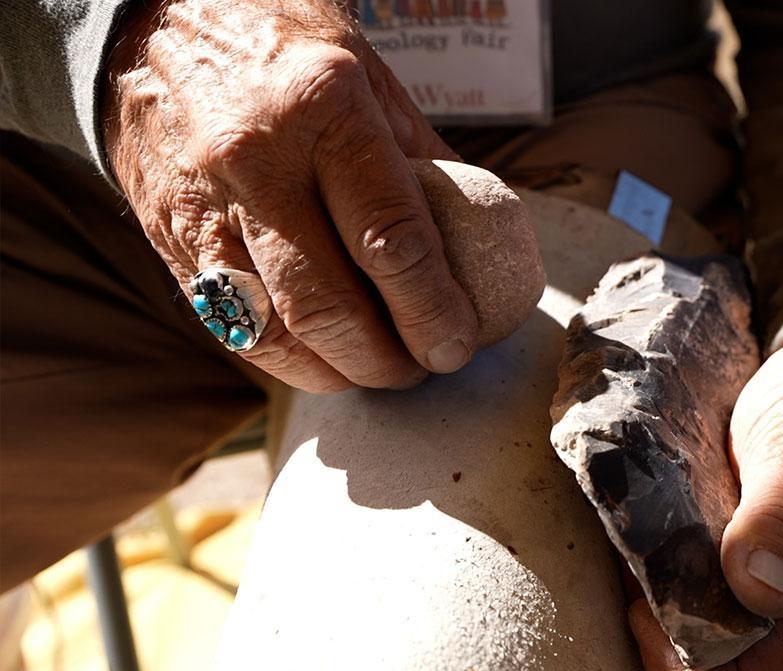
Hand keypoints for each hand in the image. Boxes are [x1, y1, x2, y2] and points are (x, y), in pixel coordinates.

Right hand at [104, 0, 478, 390]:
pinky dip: (285, 357)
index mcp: (324, 108)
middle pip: (330, 302)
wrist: (155, 20)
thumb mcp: (369, 76)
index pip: (390, 238)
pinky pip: (230, 323)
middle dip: (388, 358)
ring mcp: (203, 204)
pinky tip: (322, 359)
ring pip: (274, 328)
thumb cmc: (282, 45)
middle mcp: (257, 161)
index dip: (432, 309)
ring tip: (379, 371)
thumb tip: (475, 236)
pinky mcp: (167, 237)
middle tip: (426, 367)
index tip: (458, 342)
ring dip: (338, 371)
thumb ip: (420, 157)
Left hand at [629, 320, 782, 670]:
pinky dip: (671, 576)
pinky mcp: (759, 563)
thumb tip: (755, 593)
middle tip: (627, 568)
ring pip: (710, 633)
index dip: (687, 666)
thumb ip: (778, 517)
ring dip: (664, 605)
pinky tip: (647, 539)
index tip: (640, 607)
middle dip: (667, 633)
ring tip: (631, 550)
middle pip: (726, 668)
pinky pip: (707, 593)